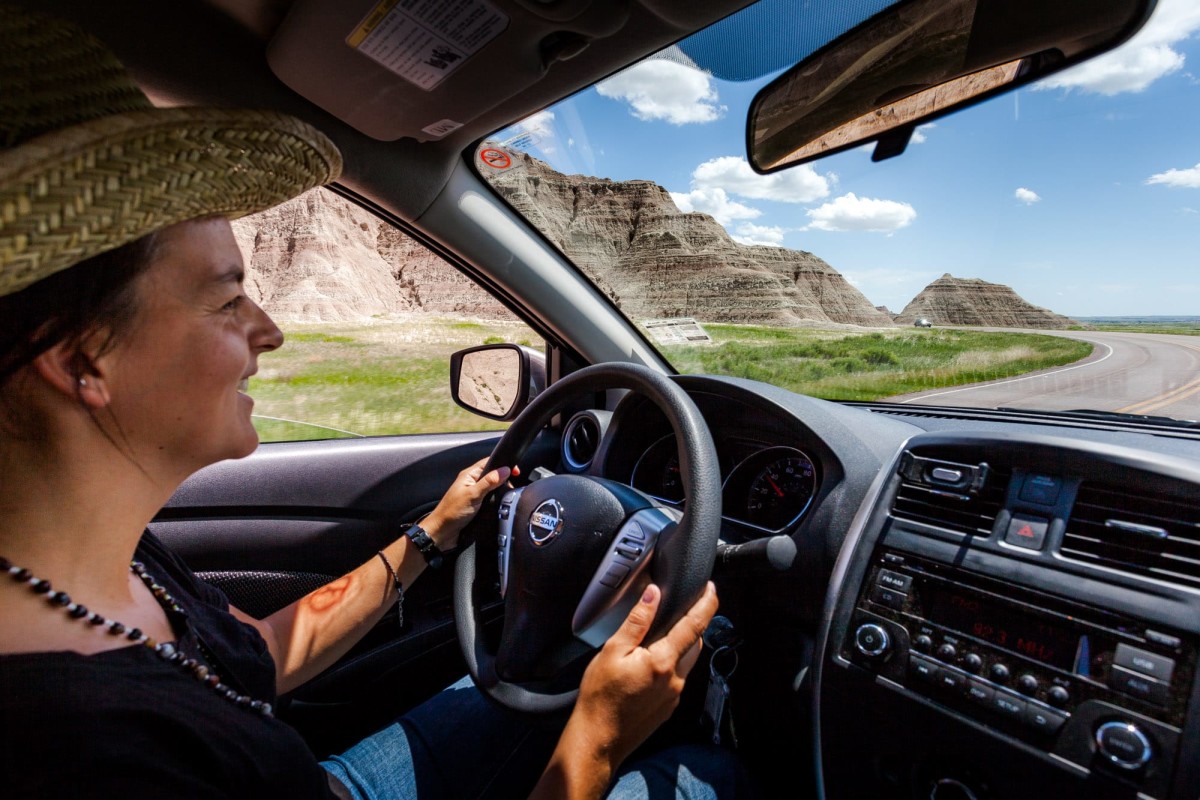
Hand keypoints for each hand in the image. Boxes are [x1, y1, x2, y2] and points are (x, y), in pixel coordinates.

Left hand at [422, 458, 515, 549]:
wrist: (442, 532)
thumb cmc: (452, 512)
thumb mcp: (473, 495)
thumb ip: (489, 482)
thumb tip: (505, 470)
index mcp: (469, 475)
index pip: (489, 462)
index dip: (503, 464)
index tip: (515, 471)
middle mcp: (472, 483)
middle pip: (493, 475)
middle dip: (504, 479)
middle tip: (511, 487)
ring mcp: (474, 494)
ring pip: (492, 487)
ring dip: (500, 491)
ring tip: (507, 496)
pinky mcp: (476, 505)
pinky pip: (490, 499)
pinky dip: (496, 500)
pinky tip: (500, 504)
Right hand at [569, 582, 718, 769]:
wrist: (598, 740)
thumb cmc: (600, 697)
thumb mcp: (612, 651)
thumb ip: (637, 621)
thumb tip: (653, 595)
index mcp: (663, 662)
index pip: (694, 626)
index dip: (706, 604)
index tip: (711, 589)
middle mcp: (675, 680)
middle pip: (695, 644)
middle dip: (692, 625)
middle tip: (679, 611)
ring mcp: (674, 696)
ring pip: (686, 663)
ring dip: (680, 647)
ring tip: (658, 638)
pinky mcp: (668, 708)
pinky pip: (676, 679)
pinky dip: (670, 666)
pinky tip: (648, 667)